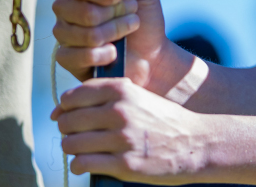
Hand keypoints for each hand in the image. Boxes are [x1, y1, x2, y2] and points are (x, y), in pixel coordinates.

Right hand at [52, 0, 174, 92]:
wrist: (150, 52)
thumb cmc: (144, 17)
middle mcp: (66, 8)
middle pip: (85, 12)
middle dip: (117, 15)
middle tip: (131, 15)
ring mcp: (64, 33)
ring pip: (88, 35)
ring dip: (116, 33)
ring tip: (127, 30)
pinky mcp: (66, 58)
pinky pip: (77, 57)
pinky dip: (104, 55)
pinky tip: (114, 52)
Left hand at [52, 77, 208, 183]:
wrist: (197, 143)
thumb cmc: (163, 121)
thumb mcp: (139, 97)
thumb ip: (104, 98)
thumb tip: (57, 112)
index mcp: (123, 91)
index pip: (72, 97)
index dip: (68, 109)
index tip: (76, 117)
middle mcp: (120, 112)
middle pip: (67, 122)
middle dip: (70, 131)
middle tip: (84, 136)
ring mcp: (122, 138)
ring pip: (71, 144)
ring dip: (75, 150)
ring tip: (89, 150)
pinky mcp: (124, 164)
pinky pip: (82, 164)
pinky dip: (81, 165)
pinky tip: (93, 163)